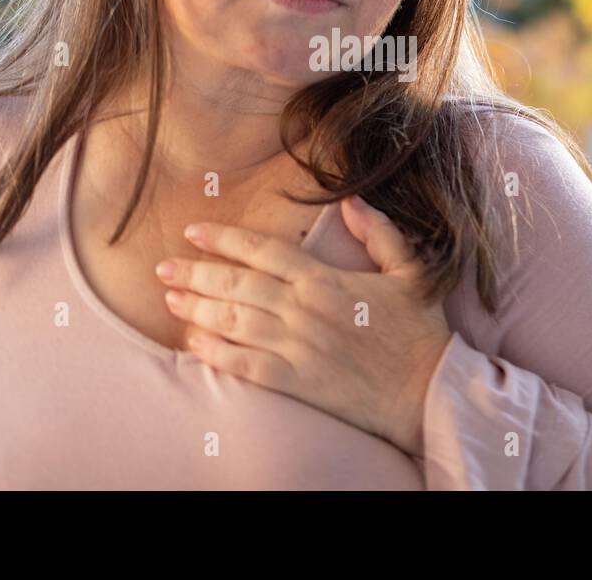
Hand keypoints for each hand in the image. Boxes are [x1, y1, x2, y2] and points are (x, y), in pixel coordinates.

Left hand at [155, 193, 452, 455]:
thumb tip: (349, 200)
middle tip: (163, 267)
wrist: (428, 391)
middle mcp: (305, 309)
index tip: (194, 231)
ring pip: (236, 322)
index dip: (225, 238)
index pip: (264, 250)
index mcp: (326, 280)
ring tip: (169, 300)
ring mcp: (298, 347)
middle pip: (238, 284)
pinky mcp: (298, 382)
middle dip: (196, 273)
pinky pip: (247, 366)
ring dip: (198, 309)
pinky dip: (217, 353)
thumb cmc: (419, 330)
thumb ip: (378, 231)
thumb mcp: (409, 269)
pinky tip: (194, 344)